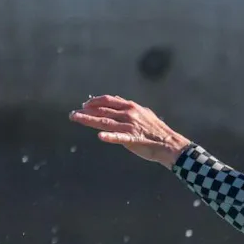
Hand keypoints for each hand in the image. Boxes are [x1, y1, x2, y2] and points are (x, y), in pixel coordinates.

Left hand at [68, 95, 191, 166]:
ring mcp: (130, 126)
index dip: (94, 101)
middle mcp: (128, 114)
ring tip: (76, 118)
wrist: (170, 144)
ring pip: (105, 122)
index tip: (84, 105)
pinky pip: (119, 137)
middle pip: (102, 110)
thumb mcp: (144, 114)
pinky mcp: (133, 139)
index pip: (107, 100)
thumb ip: (130, 109)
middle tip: (73, 114)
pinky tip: (100, 137)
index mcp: (130, 106)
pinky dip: (110, 136)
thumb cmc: (157, 131)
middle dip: (85, 111)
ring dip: (88, 120)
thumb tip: (119, 103)